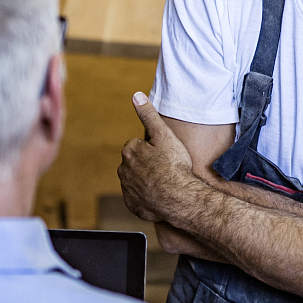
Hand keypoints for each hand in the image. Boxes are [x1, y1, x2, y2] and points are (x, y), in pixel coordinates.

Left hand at [119, 92, 200, 226]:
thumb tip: (136, 96)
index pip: (137, 146)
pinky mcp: (133, 205)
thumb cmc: (174, 166)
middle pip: (135, 163)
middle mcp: (123, 170)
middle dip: (147, 164)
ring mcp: (127, 189)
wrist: (180, 198)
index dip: (152, 150)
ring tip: (164, 182)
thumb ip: (149, 115)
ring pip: (136, 180)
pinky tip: (160, 195)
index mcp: (129, 152)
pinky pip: (139, 198)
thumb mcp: (164, 134)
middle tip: (166, 168)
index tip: (164, 155)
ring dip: (147, 180)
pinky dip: (147, 196)